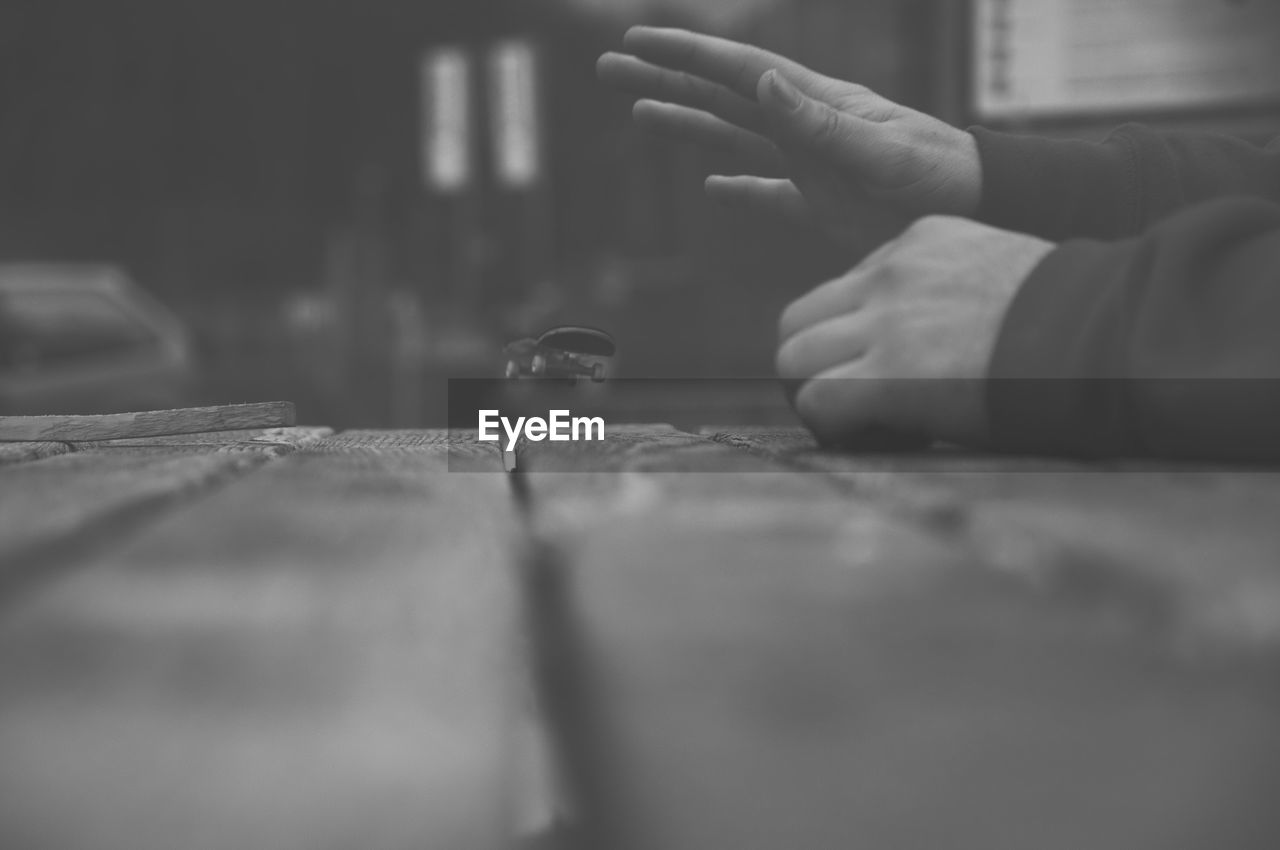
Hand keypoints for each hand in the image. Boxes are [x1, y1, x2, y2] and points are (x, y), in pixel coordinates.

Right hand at [597, 27, 981, 243]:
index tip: (639, 40)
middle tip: (612, 65)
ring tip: (642, 110)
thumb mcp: (881, 151)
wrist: (974, 210)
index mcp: (815, 104)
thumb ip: (821, 123)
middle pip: (721, 97)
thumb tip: (765, 81)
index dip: (686, 55)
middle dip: (667, 79)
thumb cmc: (939, 176)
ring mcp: (810, 163)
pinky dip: (739, 191)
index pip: (738, 73)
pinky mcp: (820, 202)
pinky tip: (713, 187)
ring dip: (687, 125)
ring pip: (733, 139)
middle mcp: (805, 125)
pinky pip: (768, 195)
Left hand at [776, 217, 1053, 447]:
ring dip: (816, 395)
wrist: (1107, 335)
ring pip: (793, 357)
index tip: (886, 369)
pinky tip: (878, 435)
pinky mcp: (890, 372)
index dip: (851, 339)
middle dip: (812, 365)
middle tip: (848, 401)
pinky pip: (818, 401)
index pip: (843, 290)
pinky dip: (834, 427)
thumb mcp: (998, 273)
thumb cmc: (1074, 319)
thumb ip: (949, 291)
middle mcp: (891, 272)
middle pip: (798, 319)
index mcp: (919, 243)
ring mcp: (885, 320)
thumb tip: (934, 339)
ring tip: (859, 422)